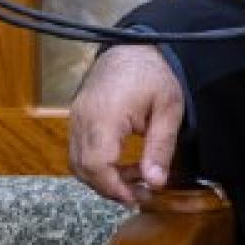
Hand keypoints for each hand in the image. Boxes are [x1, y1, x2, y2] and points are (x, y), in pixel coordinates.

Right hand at [68, 45, 184, 205]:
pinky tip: (123, 164)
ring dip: (103, 177)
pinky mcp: (77, 117)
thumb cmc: (154, 73)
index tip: (136, 197)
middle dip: (110, 187)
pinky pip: (80, 149)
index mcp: (105, 114)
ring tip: (136, 178)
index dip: (113, 187)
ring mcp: (76, 117)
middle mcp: (83, 117)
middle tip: (140, 194)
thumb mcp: (168, 109)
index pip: (96, 163)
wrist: (135, 46)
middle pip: (83, 167)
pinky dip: (98, 163)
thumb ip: (160, 147)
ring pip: (78, 161)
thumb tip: (155, 183)